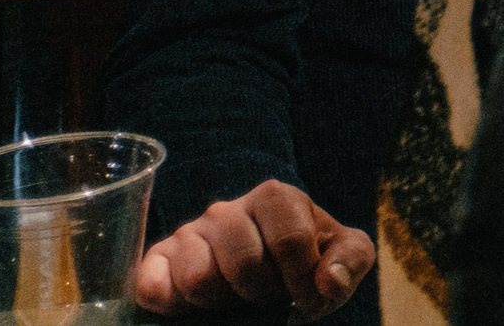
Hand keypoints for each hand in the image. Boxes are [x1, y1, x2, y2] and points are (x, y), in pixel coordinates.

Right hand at [134, 181, 372, 319]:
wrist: (266, 269)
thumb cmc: (307, 261)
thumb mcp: (343, 255)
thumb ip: (351, 260)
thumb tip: (328, 282)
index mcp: (276, 197)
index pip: (290, 242)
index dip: (301, 282)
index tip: (306, 298)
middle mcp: (227, 209)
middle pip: (244, 263)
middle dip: (262, 293)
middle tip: (267, 296)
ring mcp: (189, 232)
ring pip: (198, 277)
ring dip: (222, 302)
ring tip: (235, 298)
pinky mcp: (158, 260)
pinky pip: (152, 286)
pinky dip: (171, 304)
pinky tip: (194, 307)